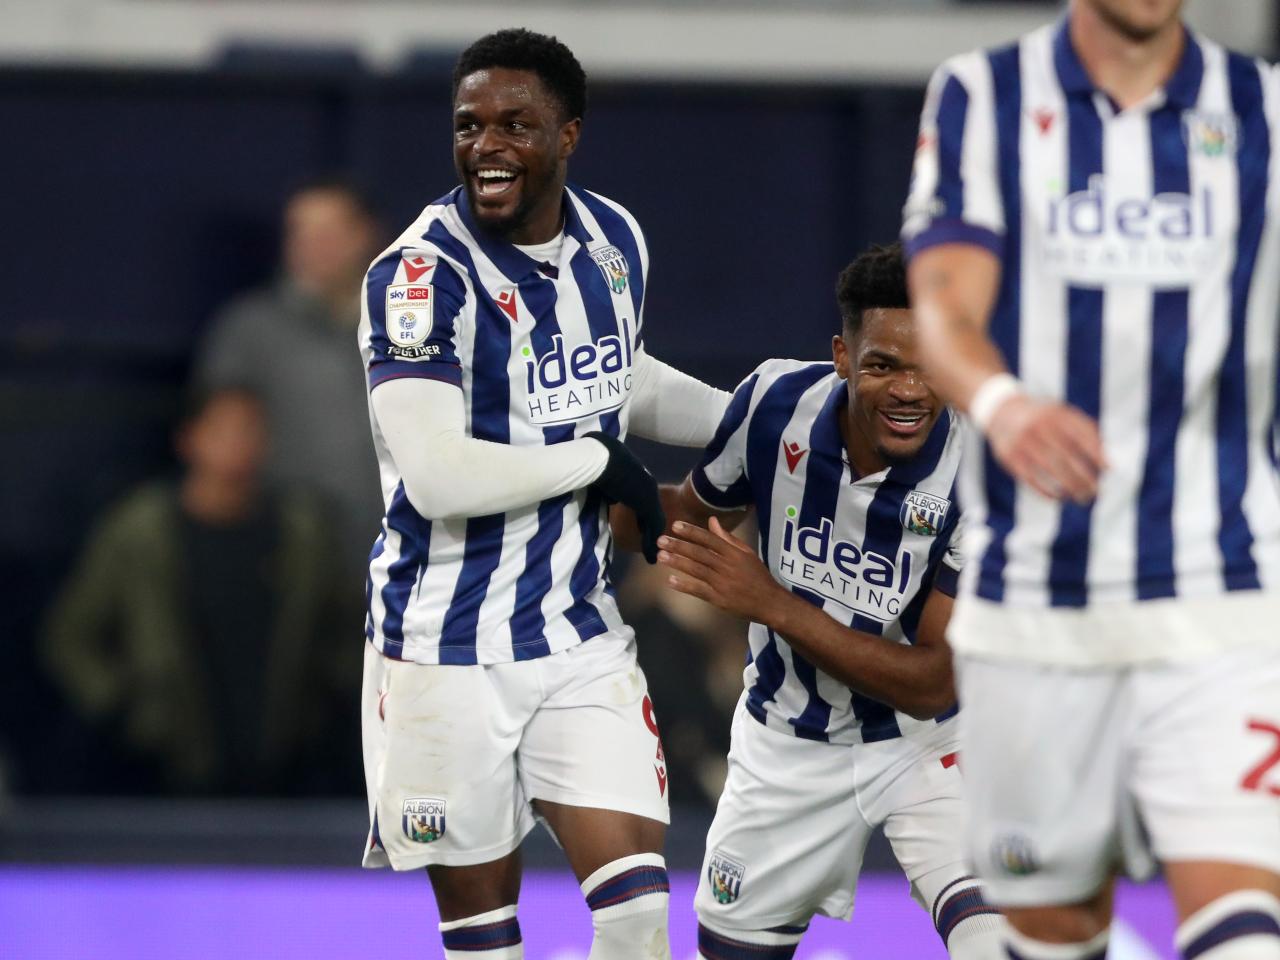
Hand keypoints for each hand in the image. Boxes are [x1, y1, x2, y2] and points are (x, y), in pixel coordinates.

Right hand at [585, 431, 664, 562]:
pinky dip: (651, 543)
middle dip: (651, 528)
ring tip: (653, 554)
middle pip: (653, 512)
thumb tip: (606, 497)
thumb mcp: (604, 479)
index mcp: (638, 476)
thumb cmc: (597, 463)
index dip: (642, 515)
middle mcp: (648, 484)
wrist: (602, 457)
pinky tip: (650, 556)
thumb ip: (608, 489)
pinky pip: (653, 527)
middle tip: (651, 544)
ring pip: (655, 521)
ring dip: (653, 539)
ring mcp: (650, 494)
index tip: (639, 528)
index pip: (644, 500)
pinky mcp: (648, 503)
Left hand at [658, 517, 788, 621]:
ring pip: (696, 570)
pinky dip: (684, 585)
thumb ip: (728, 538)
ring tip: (661, 556)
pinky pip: (699, 590)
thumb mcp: (746, 553)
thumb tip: (712, 521)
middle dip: (679, 546)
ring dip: (677, 562)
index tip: (675, 525)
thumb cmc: (757, 576)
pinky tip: (670, 580)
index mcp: (734, 553)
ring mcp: (722, 583)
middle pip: (699, 553)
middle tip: (660, 540)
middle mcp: (726, 566)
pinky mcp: (718, 599)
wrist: (769, 602)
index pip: (709, 539)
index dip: (692, 532)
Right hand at [985, 394, 1106, 502]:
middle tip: (1096, 492)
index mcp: (1056, 415)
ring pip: (1051, 470)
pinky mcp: (1009, 457)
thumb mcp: (1063, 415)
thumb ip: (1087, 431)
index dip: (1096, 453)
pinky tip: (1059, 499)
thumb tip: (1108, 463)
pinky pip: (1031, 478)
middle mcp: (1038, 427)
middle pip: (1067, 457)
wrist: (1001, 411)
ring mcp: (1022, 442)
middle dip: (1084, 477)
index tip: (1108, 470)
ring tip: (1082, 498)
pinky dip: (1046, 491)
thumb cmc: (1044, 418)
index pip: (1081, 436)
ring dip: (1069, 487)